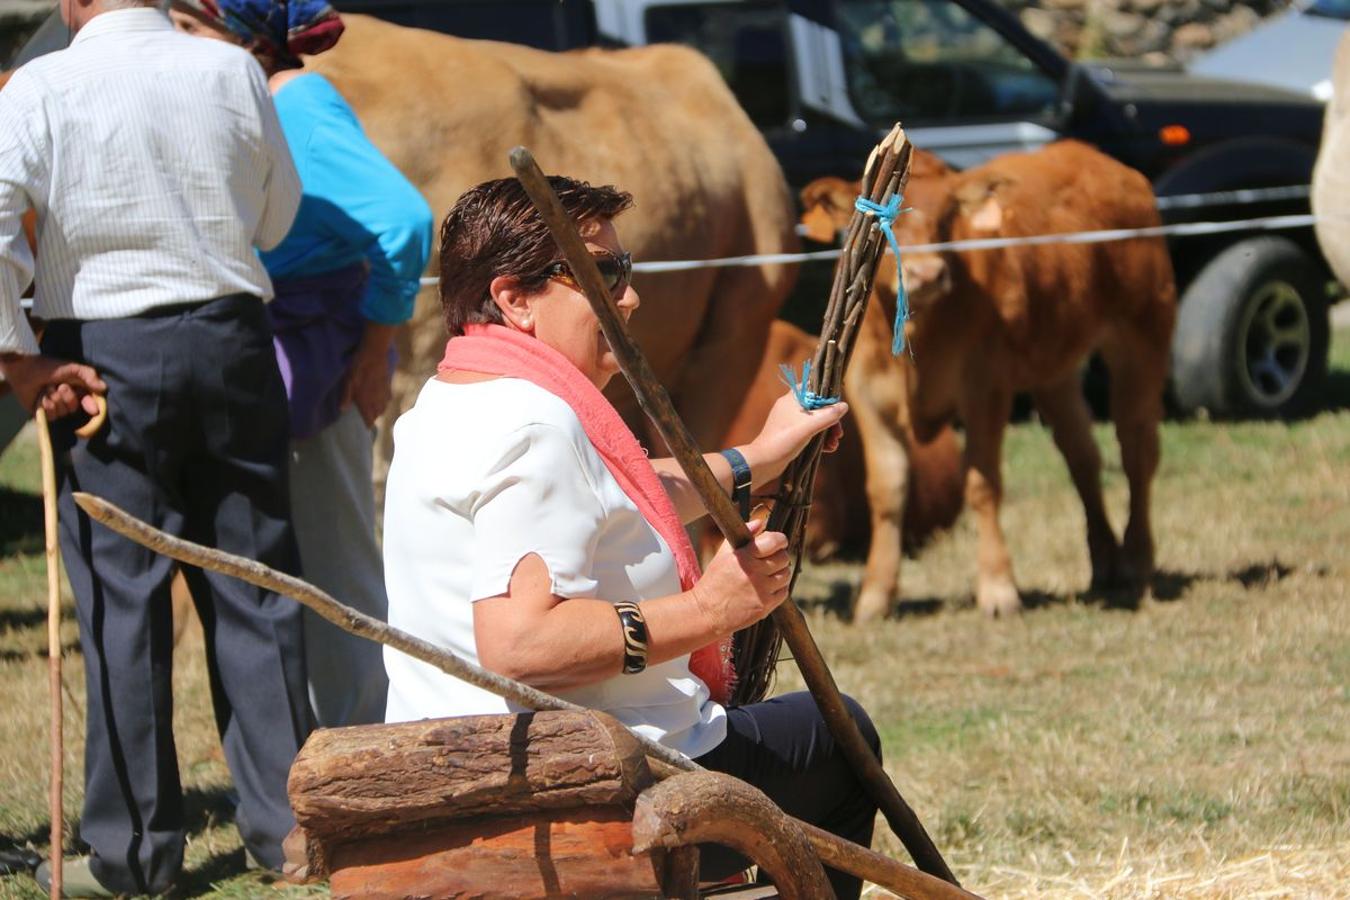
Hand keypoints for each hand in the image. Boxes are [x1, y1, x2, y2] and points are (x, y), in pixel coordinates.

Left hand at [0, 353, 105, 420]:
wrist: (24, 369)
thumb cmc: (49, 367)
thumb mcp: (73, 368)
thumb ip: (89, 375)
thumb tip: (103, 388)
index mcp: (76, 389)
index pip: (88, 402)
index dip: (91, 406)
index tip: (93, 410)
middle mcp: (66, 400)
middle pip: (74, 408)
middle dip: (67, 398)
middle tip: (60, 386)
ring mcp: (54, 407)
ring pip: (61, 413)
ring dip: (54, 400)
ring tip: (46, 389)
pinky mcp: (42, 412)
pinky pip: (49, 416)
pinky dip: (45, 405)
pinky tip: (39, 397)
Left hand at [341, 323, 397, 426]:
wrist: (375, 352)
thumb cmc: (358, 366)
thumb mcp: (348, 380)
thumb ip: (346, 396)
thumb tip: (343, 410)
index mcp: (365, 400)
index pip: (368, 418)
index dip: (367, 424)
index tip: (365, 427)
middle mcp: (376, 399)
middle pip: (377, 414)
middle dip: (373, 417)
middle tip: (368, 418)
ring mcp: (384, 392)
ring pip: (384, 407)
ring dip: (379, 410)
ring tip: (375, 410)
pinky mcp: (388, 385)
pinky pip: (388, 398)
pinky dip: (385, 401)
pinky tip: (382, 399)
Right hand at [690, 519, 790, 634]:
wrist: (708, 611)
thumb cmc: (715, 581)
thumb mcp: (723, 554)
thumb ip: (743, 536)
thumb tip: (760, 522)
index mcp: (744, 556)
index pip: (774, 541)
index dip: (780, 540)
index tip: (779, 542)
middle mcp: (754, 572)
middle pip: (783, 558)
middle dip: (779, 556)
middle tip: (770, 559)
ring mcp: (761, 590)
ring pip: (786, 575)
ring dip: (780, 572)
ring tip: (767, 574)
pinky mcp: (765, 606)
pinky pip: (784, 591)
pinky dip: (778, 588)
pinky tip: (766, 587)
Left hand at [748, 391, 848, 478]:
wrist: (764, 462)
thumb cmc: (784, 440)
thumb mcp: (809, 426)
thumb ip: (828, 415)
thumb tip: (844, 406)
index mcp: (792, 399)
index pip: (814, 388)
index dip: (828, 396)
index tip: (838, 408)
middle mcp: (791, 407)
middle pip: (818, 407)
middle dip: (831, 420)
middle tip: (839, 434)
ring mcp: (790, 422)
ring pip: (815, 421)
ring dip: (827, 431)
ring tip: (834, 444)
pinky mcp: (791, 435)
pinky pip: (810, 432)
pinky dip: (819, 439)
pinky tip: (828, 449)